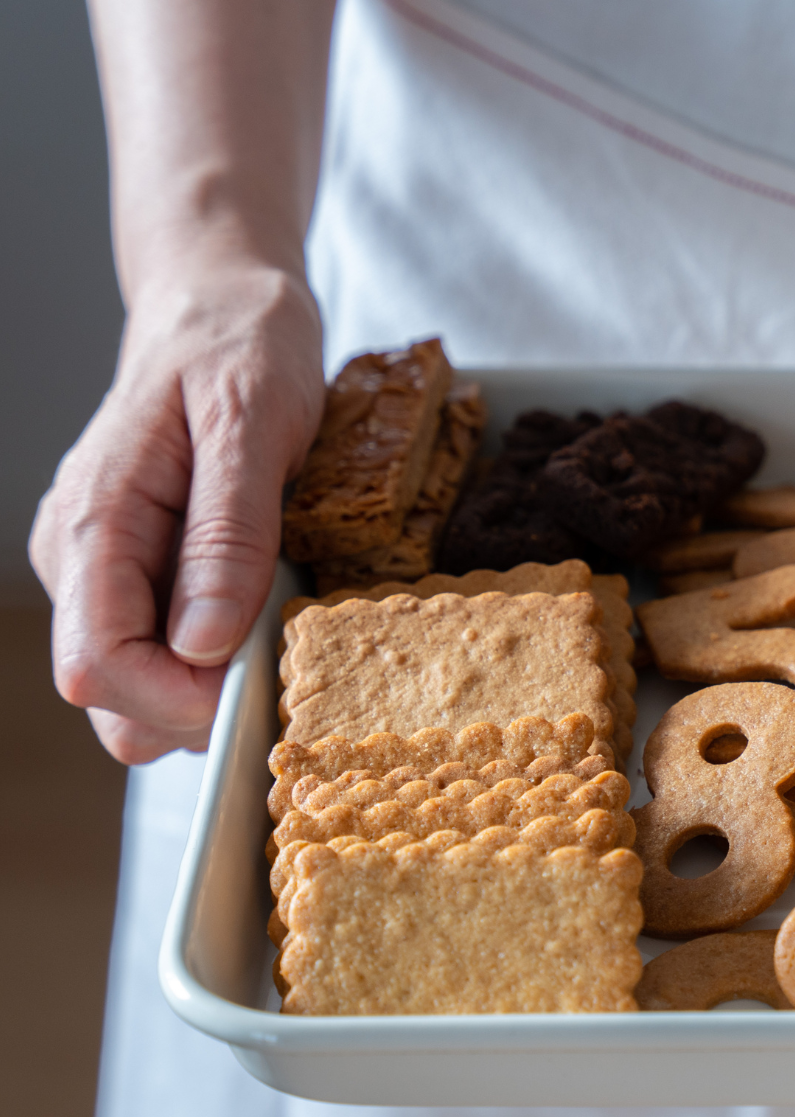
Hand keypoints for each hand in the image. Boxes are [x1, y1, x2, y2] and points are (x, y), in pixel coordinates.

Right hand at [29, 265, 324, 763]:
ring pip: (138, 688)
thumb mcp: (254, 423)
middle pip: (111, 696)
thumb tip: (206, 643)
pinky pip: (165, 653)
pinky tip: (272, 625)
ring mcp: (105, 570)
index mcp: (95, 522)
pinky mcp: (139, 574)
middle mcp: (81, 558)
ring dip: (211, 693)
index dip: (178, 701)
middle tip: (291, 673)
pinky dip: (218, 664)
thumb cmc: (241, 346)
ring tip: (288, 641)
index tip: (263, 689)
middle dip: (196, 711)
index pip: (97, 664)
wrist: (221, 304)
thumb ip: (227, 532)